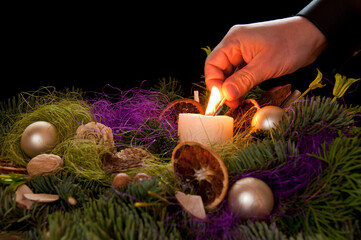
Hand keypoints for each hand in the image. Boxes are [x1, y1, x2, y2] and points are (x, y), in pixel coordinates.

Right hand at [205, 16, 326, 107]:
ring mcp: (244, 52)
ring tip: (239, 100)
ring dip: (233, 88)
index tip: (223, 98)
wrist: (313, 36)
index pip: (212, 64)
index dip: (214, 83)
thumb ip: (243, 80)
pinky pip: (241, 74)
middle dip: (224, 88)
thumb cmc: (291, 43)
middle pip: (219, 70)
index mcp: (234, 41)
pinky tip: (246, 93)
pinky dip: (242, 85)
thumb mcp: (266, 65)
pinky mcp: (253, 59)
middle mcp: (236, 45)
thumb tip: (226, 95)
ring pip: (230, 74)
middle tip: (233, 103)